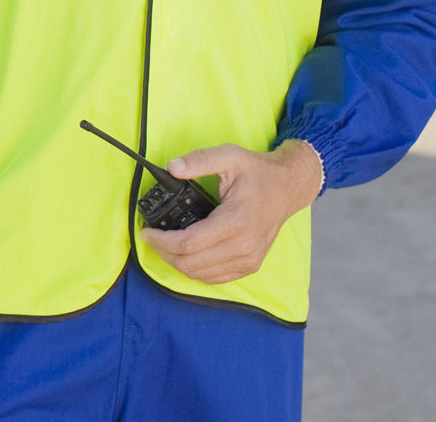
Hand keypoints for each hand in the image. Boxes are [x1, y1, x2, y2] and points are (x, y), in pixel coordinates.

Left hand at [139, 140, 322, 284]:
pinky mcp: (250, 265)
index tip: (146, 231)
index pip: (188, 244)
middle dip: (164, 252)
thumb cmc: (258, 173)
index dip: (161, 240)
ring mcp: (249, 259)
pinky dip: (195, 269)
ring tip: (165, 244)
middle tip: (152, 237)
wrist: (288, 187)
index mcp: (236, 221)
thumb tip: (173, 168)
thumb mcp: (229, 156)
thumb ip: (199, 160)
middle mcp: (244, 246)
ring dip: (177, 262)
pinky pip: (215, 278)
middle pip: (190, 263)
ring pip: (201, 274)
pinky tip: (186, 254)